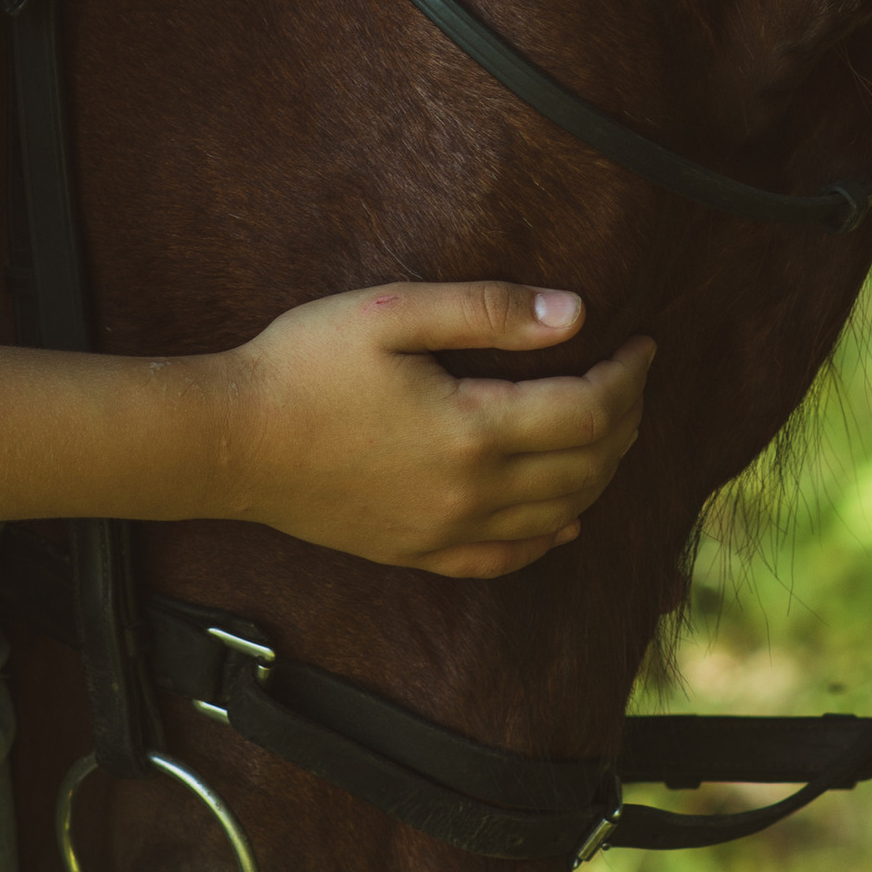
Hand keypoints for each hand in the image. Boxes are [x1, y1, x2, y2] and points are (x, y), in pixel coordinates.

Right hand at [216, 281, 654, 579]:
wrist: (229, 441)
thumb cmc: (303, 364)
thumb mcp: (394, 312)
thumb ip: (489, 311)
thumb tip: (576, 314)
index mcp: (473, 429)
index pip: (589, 411)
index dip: (629, 377)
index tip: (642, 344)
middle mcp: (471, 492)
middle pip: (586, 467)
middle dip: (625, 421)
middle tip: (632, 379)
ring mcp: (444, 531)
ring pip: (557, 515)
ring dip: (600, 474)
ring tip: (610, 431)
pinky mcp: (414, 552)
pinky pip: (503, 560)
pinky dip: (548, 539)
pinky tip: (566, 521)